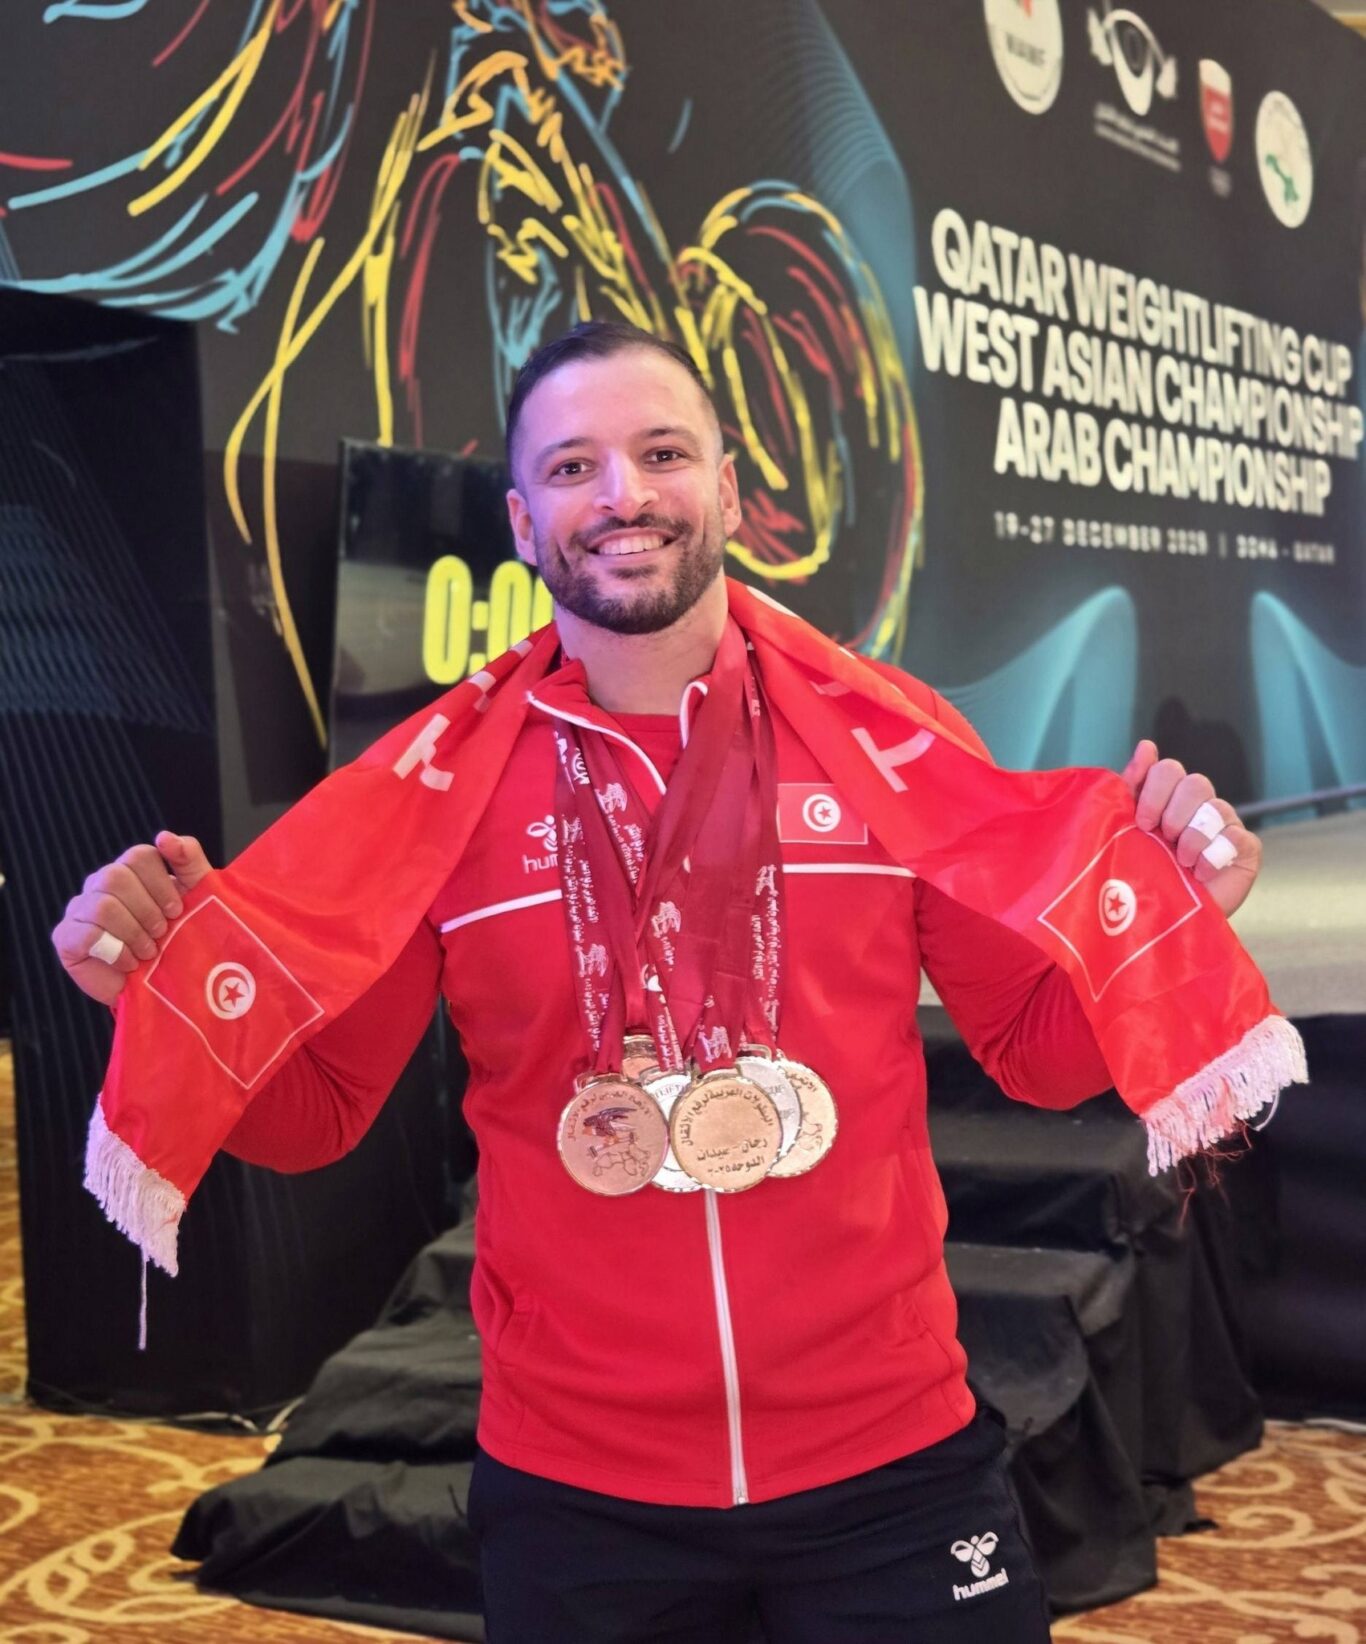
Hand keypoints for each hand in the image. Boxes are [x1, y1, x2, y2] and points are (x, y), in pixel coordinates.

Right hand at [51, 831, 213, 1005]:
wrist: (166, 986)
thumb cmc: (182, 938)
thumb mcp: (198, 896)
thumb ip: (189, 860)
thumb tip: (165, 836)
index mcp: (131, 871)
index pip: (139, 856)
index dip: (160, 883)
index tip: (176, 910)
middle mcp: (101, 884)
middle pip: (116, 876)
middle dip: (147, 910)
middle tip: (162, 933)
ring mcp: (80, 909)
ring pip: (102, 904)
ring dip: (132, 932)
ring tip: (148, 952)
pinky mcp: (66, 938)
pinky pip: (84, 933)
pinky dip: (114, 950)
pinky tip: (129, 962)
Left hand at [1119, 741, 1260, 918]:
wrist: (1164, 919)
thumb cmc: (1143, 875)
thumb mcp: (1127, 829)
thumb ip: (1133, 787)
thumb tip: (1146, 745)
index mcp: (1170, 797)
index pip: (1169, 769)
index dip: (1154, 792)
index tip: (1141, 822)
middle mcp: (1200, 806)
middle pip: (1195, 783)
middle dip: (1173, 813)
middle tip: (1162, 839)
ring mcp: (1226, 825)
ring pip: (1215, 808)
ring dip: (1191, 837)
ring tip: (1181, 861)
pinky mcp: (1246, 849)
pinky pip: (1235, 837)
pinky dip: (1213, 856)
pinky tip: (1201, 872)